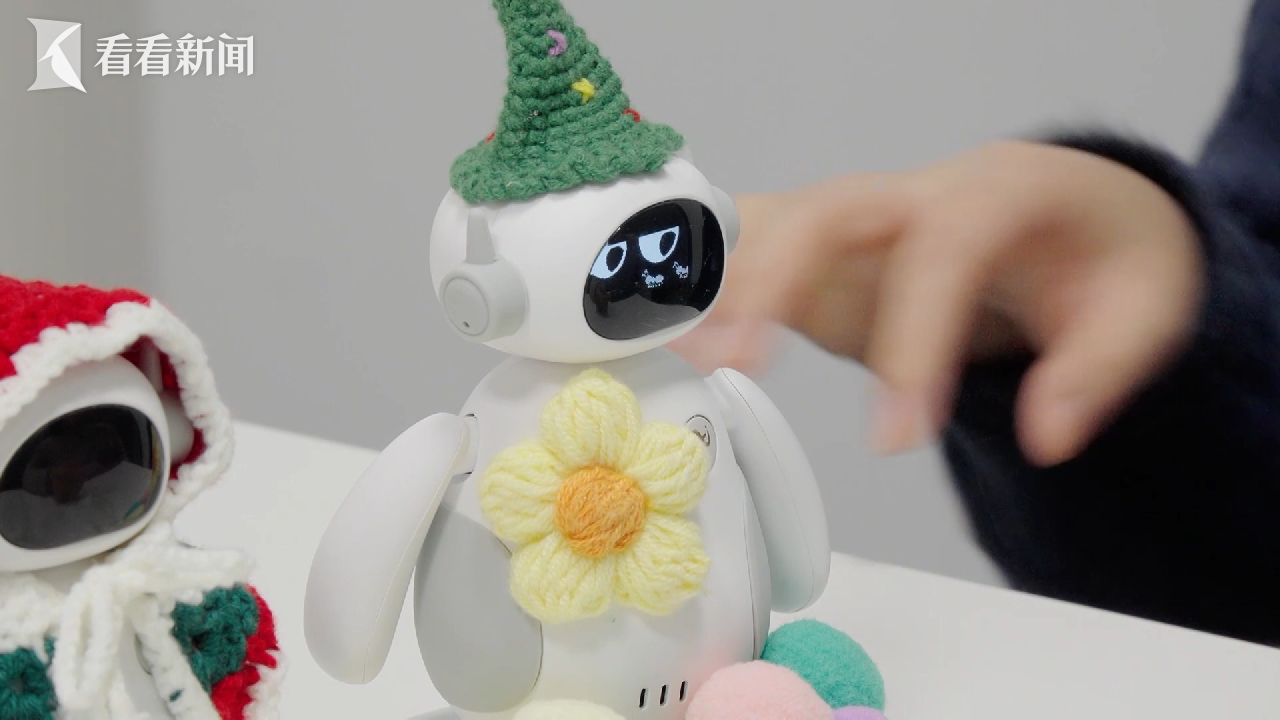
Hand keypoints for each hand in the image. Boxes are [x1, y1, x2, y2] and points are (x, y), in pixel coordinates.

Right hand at [671, 141, 1203, 465]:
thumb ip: (1097, 369)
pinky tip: (659, 323)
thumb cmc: (1099, 254)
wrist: (1065, 211)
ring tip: (668, 347)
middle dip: (771, 281)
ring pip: (772, 225)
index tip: (896, 439)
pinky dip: (703, 280)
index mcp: (993, 196)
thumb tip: (1044, 435)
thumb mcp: (1142, 308)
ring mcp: (857, 218)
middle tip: (732, 363)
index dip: (913, 339)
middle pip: (826, 212)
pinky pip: (753, 250)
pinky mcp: (824, 251)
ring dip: (715, 282)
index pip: (941, 252)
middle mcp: (910, 194)